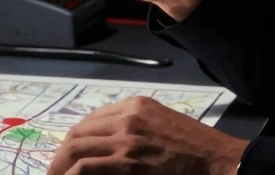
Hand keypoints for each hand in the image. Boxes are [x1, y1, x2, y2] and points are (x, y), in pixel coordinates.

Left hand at [46, 96, 247, 174]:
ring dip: (61, 167)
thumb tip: (108, 147)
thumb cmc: (197, 149)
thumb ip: (136, 129)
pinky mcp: (128, 162)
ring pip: (76, 149)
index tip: (67, 156)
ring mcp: (126, 139)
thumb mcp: (163, 124)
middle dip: (62, 155)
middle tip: (55, 172)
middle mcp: (127, 117)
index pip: (91, 120)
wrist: (219, 161)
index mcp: (135, 105)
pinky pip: (86, 167)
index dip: (74, 140)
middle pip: (79, 133)